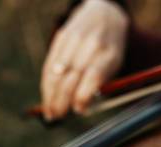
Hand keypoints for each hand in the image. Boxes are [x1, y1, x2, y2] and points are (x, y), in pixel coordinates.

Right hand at [41, 0, 128, 119]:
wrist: (104, 15)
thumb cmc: (109, 50)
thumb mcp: (113, 66)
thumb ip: (99, 86)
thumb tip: (79, 109)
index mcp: (109, 53)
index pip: (94, 75)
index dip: (83, 95)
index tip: (78, 110)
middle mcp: (91, 44)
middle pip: (71, 76)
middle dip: (62, 100)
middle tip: (57, 116)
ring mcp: (74, 39)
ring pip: (56, 72)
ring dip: (50, 96)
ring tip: (50, 112)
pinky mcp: (60, 37)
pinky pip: (49, 64)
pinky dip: (46, 84)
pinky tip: (47, 98)